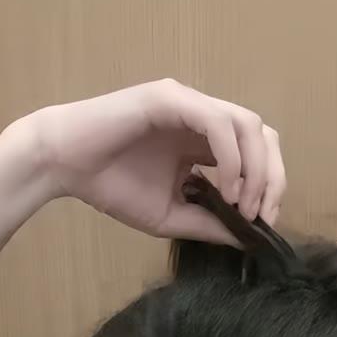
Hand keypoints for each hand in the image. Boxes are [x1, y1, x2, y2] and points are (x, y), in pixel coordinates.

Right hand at [22, 79, 285, 246]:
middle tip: (260, 216)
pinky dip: (231, 158)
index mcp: (203, 141)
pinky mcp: (170, 98)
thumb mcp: (170, 216)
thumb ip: (209, 223)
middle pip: (262, 134)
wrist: (64, 165)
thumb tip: (249, 238)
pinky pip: (217, 122)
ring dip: (255, 169)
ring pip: (247, 125)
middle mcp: (202, 116)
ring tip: (241, 206)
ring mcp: (188, 103)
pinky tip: (225, 189)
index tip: (262, 224)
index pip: (257, 152)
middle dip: (272, 177)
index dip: (270, 186)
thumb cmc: (110, 186)